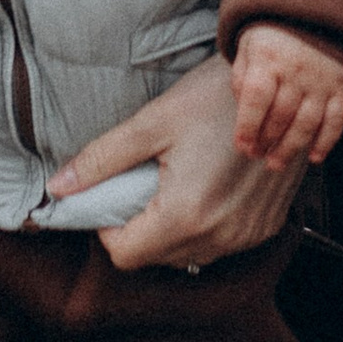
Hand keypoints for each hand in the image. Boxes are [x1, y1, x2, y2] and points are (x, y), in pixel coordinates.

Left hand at [44, 53, 305, 270]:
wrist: (284, 83)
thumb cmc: (216, 95)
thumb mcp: (152, 123)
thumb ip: (102, 160)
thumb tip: (58, 187)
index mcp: (185, 214)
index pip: (124, 255)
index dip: (108, 227)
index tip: (115, 193)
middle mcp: (219, 236)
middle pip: (155, 259)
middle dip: (139, 228)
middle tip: (144, 182)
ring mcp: (246, 235)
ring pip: (188, 255)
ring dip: (171, 230)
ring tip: (176, 182)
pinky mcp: (264, 227)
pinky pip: (220, 244)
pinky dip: (205, 226)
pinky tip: (207, 186)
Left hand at [230, 23, 342, 172]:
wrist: (312, 12)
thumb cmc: (271, 38)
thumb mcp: (248, 49)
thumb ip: (241, 81)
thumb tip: (243, 118)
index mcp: (268, 58)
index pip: (256, 98)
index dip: (248, 126)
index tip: (242, 147)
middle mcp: (297, 69)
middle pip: (281, 115)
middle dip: (266, 141)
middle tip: (257, 156)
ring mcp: (321, 79)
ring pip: (307, 122)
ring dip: (291, 148)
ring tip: (276, 164)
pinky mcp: (341, 86)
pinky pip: (337, 119)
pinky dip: (327, 141)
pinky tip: (314, 157)